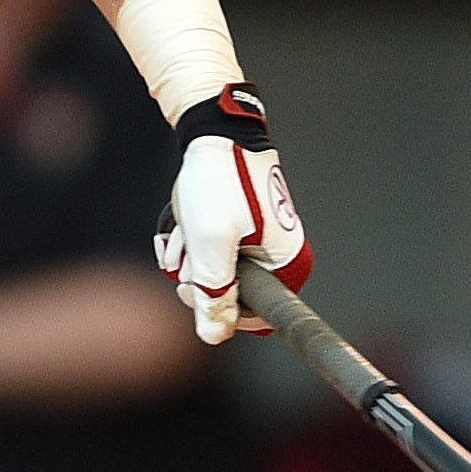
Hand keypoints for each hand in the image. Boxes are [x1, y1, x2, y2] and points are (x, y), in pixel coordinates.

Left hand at [153, 87, 310, 346]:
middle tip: (188, 250)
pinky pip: (205, 258)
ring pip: (210, 278)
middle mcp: (276, 260)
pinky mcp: (235, 235)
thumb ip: (213, 292)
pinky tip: (184, 224)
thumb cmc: (218, 183)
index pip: (253, 318)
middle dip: (198, 276)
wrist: (213, 134)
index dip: (219, 310)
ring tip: (188, 227)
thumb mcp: (211, 242)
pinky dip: (189, 245)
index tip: (196, 286)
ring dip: (189, 257)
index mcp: (287, 265)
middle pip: (227, 299)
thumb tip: (213, 337)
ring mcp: (254, 247)